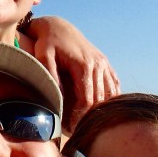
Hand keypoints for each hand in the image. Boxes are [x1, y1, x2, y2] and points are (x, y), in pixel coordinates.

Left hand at [26, 16, 119, 133]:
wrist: (58, 26)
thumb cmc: (47, 42)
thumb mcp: (43, 55)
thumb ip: (50, 75)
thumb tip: (56, 98)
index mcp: (84, 65)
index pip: (87, 100)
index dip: (78, 117)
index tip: (69, 128)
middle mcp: (98, 65)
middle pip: (99, 100)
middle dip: (88, 117)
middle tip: (75, 130)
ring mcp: (104, 64)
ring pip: (109, 95)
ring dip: (100, 110)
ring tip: (86, 122)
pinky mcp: (106, 64)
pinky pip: (114, 86)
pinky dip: (109, 99)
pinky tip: (99, 110)